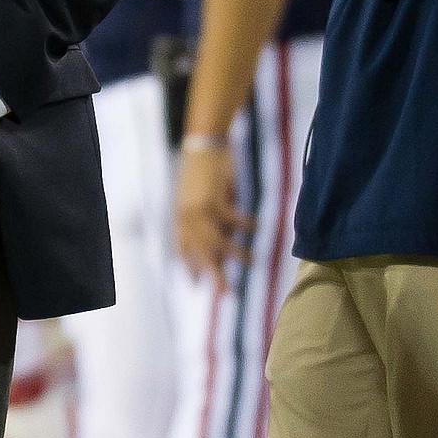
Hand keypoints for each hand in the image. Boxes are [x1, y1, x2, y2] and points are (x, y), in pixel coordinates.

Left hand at [174, 141, 246, 276]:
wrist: (201, 144)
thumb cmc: (201, 169)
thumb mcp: (195, 196)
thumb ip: (203, 218)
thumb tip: (219, 238)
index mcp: (180, 218)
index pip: (183, 250)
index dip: (189, 268)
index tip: (195, 285)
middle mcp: (186, 218)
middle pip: (200, 253)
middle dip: (213, 274)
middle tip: (225, 293)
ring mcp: (199, 210)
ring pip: (217, 242)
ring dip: (236, 254)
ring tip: (252, 261)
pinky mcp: (213, 200)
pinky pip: (233, 220)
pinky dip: (246, 225)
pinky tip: (257, 227)